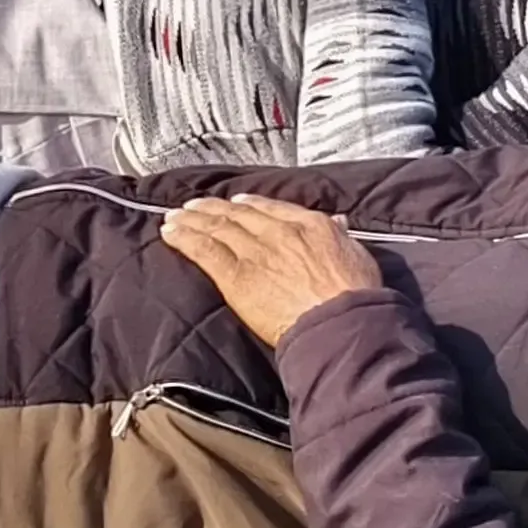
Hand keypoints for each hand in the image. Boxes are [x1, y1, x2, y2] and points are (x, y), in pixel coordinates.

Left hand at [160, 195, 381, 347]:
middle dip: (212, 209)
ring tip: (174, 216)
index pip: (271, 208)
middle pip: (238, 215)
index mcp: (308, 224)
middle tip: (193, 206)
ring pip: (216, 228)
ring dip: (192, 220)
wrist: (339, 323)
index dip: (248, 205)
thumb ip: (341, 236)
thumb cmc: (355, 297)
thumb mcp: (357, 255)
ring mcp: (255, 252)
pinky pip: (204, 250)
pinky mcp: (236, 276)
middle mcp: (278, 232)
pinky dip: (184, 239)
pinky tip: (170, 232)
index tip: (234, 204)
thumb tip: (337, 222)